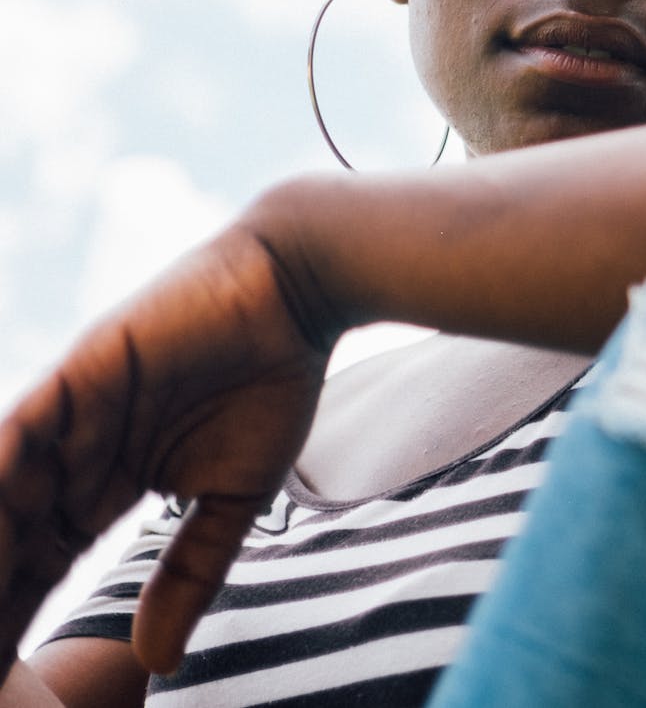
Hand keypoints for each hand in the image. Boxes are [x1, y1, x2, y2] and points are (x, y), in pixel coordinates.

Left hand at [0, 224, 330, 676]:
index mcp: (104, 481)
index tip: (6, 670)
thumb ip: (187, 574)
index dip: (22, 607)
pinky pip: (22, 429)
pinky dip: (1, 470)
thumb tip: (158, 660)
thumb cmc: (272, 384)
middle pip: (15, 533)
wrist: (296, 295)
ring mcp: (71, 410)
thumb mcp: (230, 501)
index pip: (44, 559)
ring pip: (6, 490)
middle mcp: (74, 450)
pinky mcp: (78, 372)